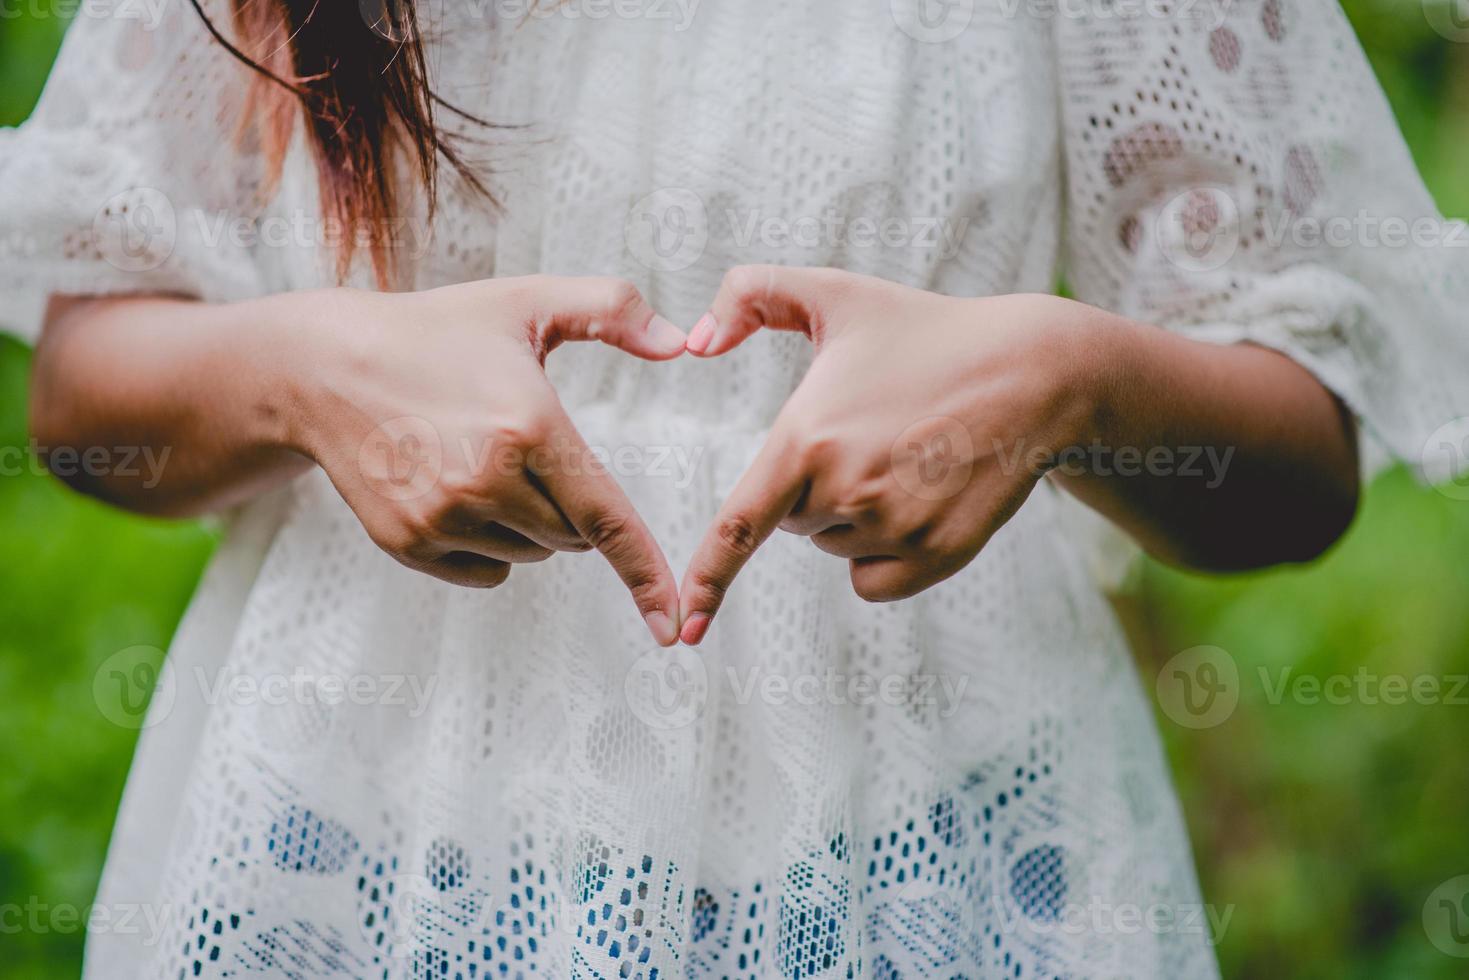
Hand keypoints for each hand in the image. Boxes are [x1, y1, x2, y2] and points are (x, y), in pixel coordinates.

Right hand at [289, 276, 688, 645]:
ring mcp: (443, 517)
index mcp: (528, 426)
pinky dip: (489, 545)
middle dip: (572, 505)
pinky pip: (487, 571)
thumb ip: (612, 310)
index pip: (607, 518)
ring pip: (532, 554)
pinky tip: (454, 490)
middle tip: (525, 449)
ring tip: (480, 460)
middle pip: (574, 537)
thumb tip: (681, 343)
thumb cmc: (435, 330)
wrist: (324, 367)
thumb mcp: (526, 303)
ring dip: (530, 524)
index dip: (646, 573)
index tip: (672, 621)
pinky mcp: (409, 543)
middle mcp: (487, 481)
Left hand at [677, 267, 1105, 644]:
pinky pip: (874, 580)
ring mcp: (895, 529)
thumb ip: (751, 295)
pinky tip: (920, 499)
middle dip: (817, 490)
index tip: (687, 625)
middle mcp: (846, 491)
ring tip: (908, 459)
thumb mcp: (837, 294)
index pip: (741, 523)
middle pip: (796, 523)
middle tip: (873, 437)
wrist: (1033, 372)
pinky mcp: (936, 556)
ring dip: (855, 518)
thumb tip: (694, 343)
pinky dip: (884, 555)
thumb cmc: (928, 331)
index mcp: (808, 437)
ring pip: (837, 548)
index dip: (708, 578)